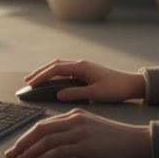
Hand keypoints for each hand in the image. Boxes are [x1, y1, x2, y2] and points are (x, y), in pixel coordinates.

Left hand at [4, 108, 150, 157]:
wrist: (136, 141)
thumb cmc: (115, 139)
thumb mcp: (90, 131)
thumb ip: (71, 135)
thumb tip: (52, 147)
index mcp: (75, 114)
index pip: (44, 124)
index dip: (27, 136)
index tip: (17, 147)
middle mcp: (75, 119)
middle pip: (40, 129)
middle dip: (22, 143)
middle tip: (11, 155)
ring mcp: (80, 131)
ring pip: (45, 141)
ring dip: (29, 153)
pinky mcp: (85, 145)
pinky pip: (57, 152)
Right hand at [24, 59, 145, 102]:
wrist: (131, 84)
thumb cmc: (116, 89)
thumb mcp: (95, 94)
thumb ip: (76, 93)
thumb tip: (59, 94)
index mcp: (82, 67)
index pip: (56, 69)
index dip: (42, 76)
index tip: (31, 83)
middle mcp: (81, 64)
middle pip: (55, 64)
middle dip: (40, 72)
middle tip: (27, 80)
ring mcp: (83, 66)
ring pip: (60, 66)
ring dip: (46, 72)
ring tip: (35, 79)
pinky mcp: (86, 71)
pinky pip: (66, 70)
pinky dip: (55, 74)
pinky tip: (52, 80)